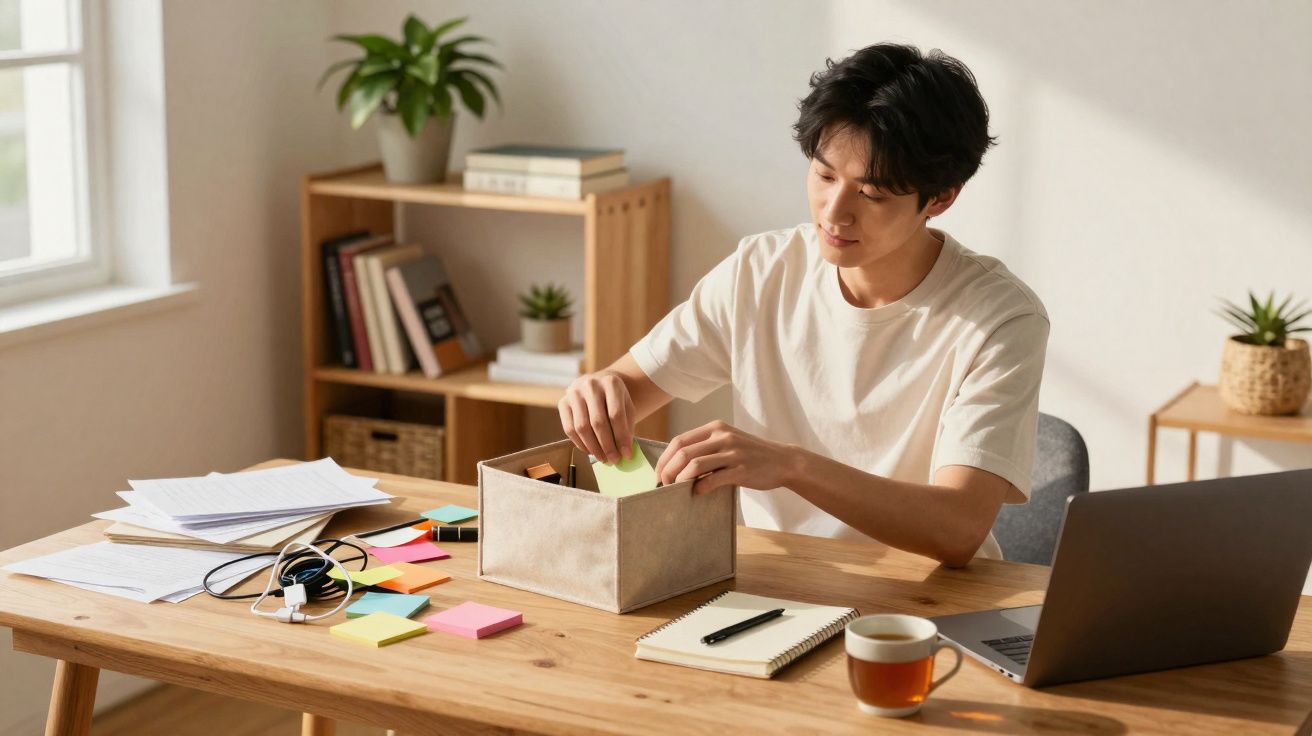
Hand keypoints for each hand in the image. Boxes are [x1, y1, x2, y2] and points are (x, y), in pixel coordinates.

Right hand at [559, 370, 635, 463]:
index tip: (626, 454)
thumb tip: (624, 452)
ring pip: (581, 427)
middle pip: (598, 422)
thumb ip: (627, 427)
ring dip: (593, 447)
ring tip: (603, 458)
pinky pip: (569, 428)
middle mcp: (590, 385)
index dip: (621, 437)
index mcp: (611, 383)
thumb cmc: (616, 400)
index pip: (616, 414)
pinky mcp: (563, 402)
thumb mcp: (627, 407)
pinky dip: (580, 444)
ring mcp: (574, 392)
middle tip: (614, 460)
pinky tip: (590, 451)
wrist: (598, 384)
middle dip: (607, 445)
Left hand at [655, 420, 796, 494]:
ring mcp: (733, 452)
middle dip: (667, 471)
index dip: (664, 459)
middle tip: (663, 486)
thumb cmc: (751, 455)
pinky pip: (714, 479)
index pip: (679, 441)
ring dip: (680, 480)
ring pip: (695, 464)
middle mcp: (722, 436)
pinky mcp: (742, 469)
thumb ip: (705, 448)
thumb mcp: (727, 442)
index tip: (658, 475)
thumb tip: (676, 466)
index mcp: (715, 428)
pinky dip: (700, 487)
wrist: (783, 461)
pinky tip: (697, 493)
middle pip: (683, 453)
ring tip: (676, 491)